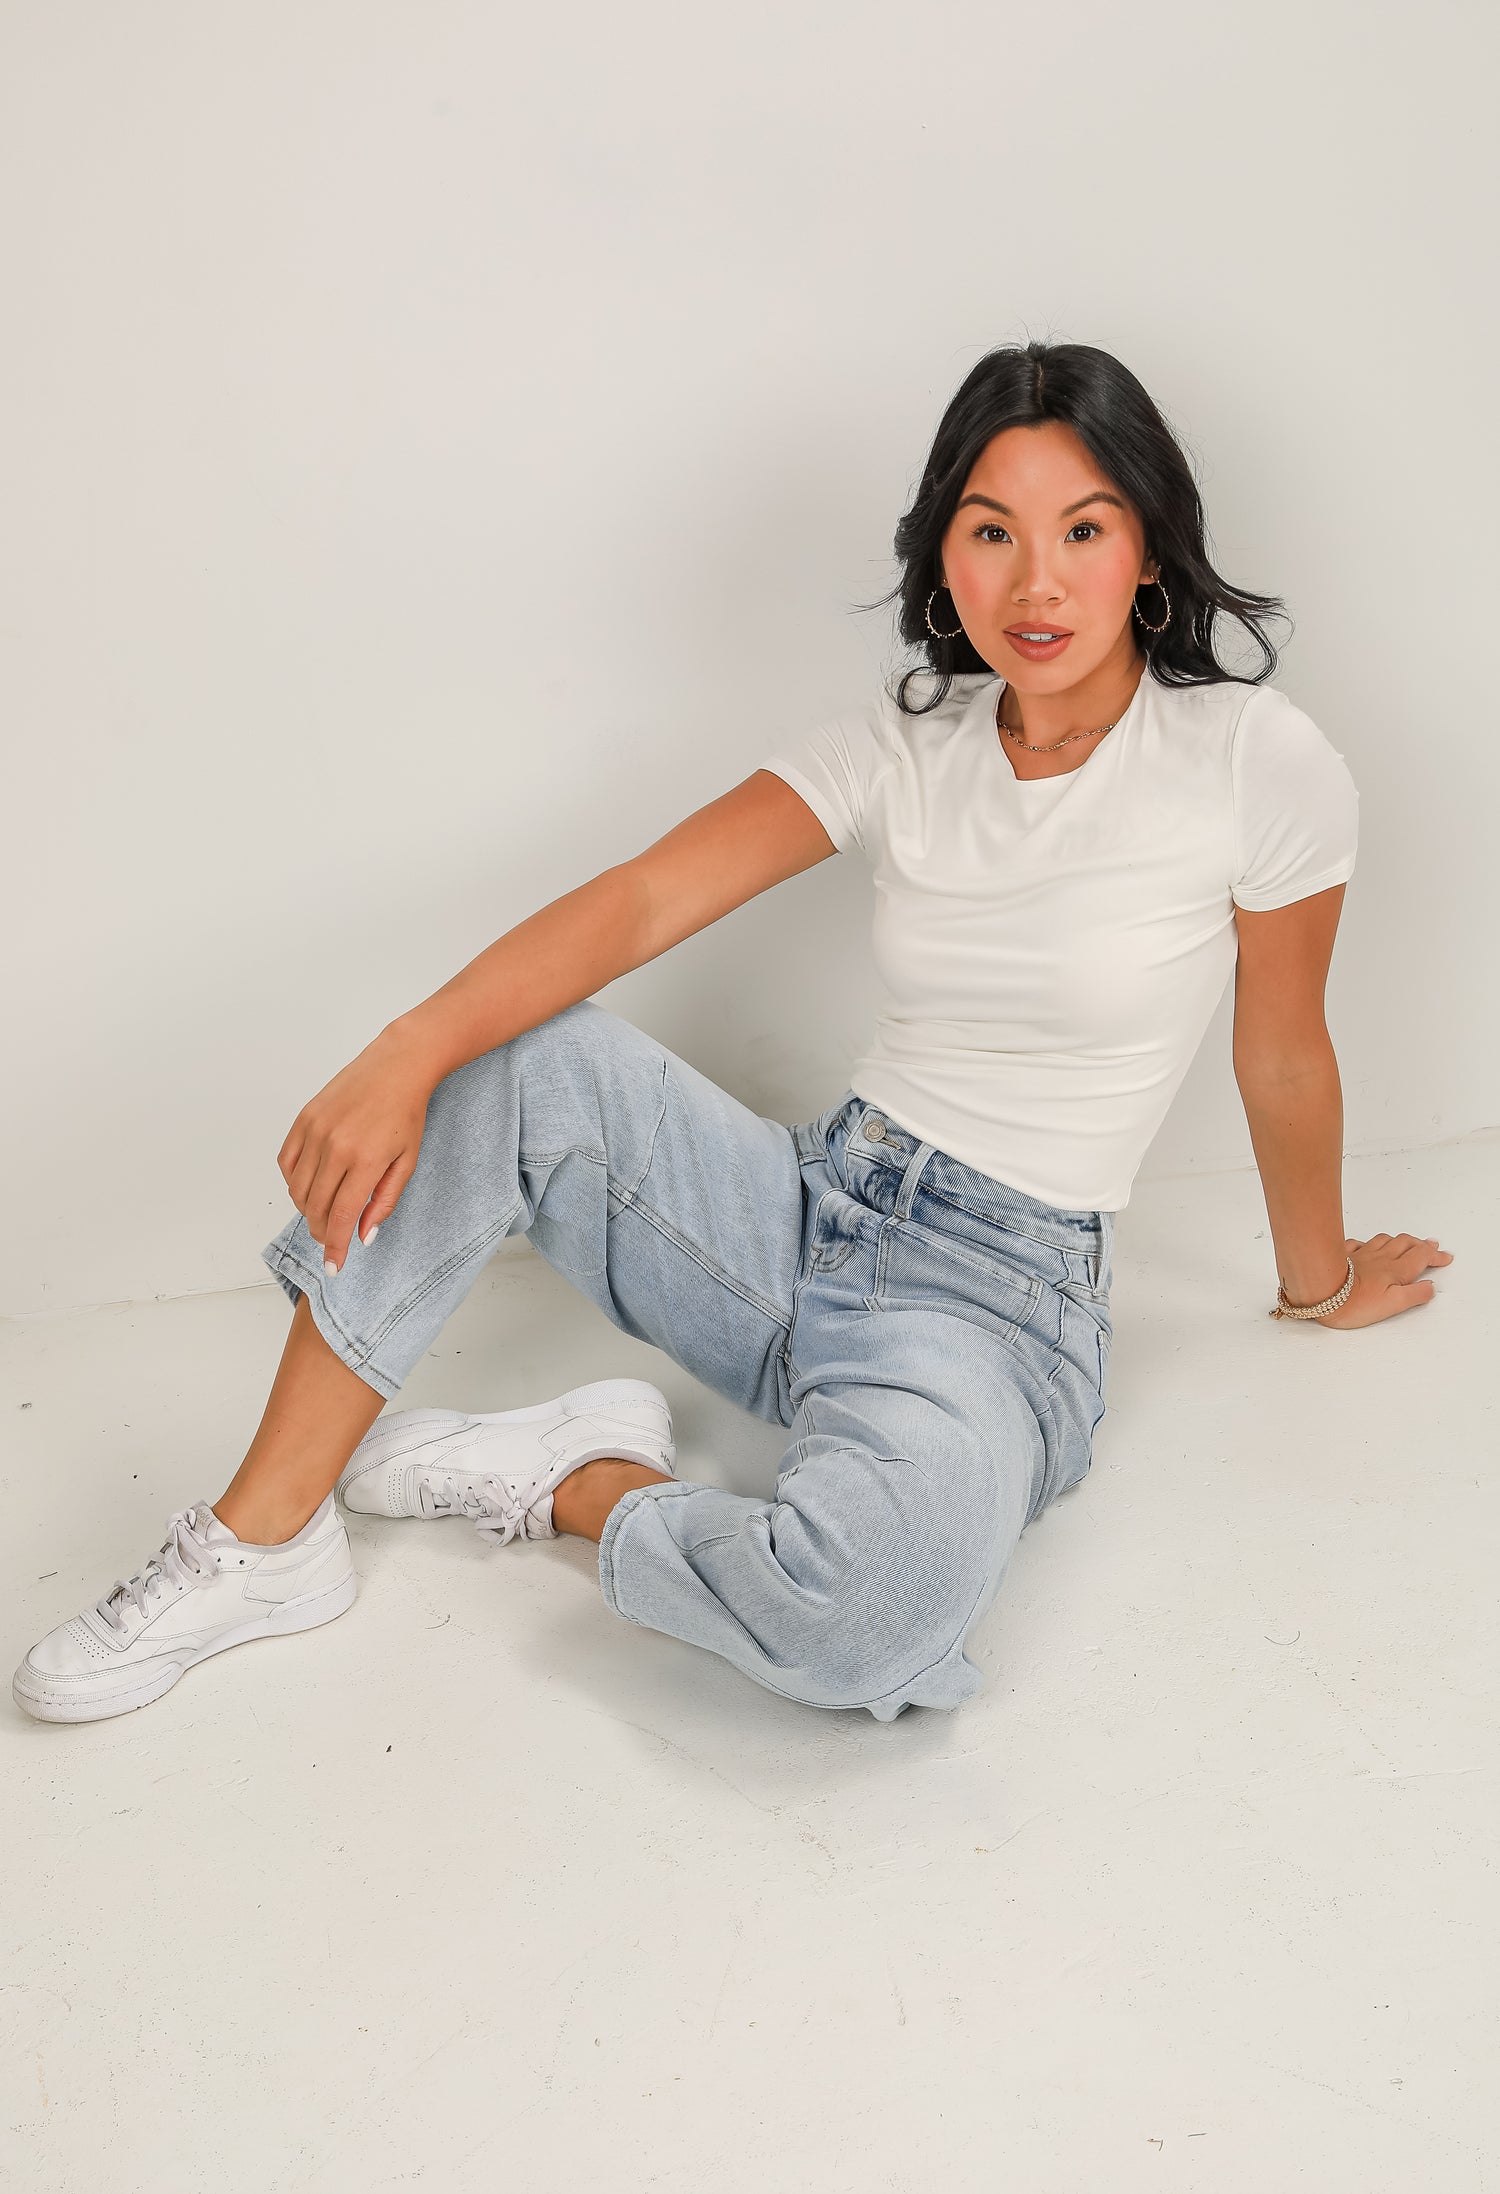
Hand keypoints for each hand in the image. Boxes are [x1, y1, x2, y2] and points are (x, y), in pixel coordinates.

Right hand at [276, 1027, 436, 1274]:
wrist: (397, 1066)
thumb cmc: (407, 1113)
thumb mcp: (407, 1162)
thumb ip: (384, 1202)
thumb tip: (363, 1235)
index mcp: (366, 1159)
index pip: (341, 1216)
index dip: (334, 1246)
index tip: (333, 1266)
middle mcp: (335, 1146)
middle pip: (316, 1207)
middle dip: (322, 1232)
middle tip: (331, 1240)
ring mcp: (316, 1130)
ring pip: (297, 1188)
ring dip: (307, 1209)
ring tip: (324, 1213)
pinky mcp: (304, 1118)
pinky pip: (287, 1163)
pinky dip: (294, 1182)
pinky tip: (311, 1186)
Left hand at [1307, 1232, 1454, 1328]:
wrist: (1319, 1290)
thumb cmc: (1354, 1302)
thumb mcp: (1393, 1305)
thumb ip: (1415, 1295)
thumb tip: (1430, 1287)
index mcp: (1395, 1270)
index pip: (1422, 1257)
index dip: (1436, 1256)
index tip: (1445, 1257)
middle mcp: (1380, 1258)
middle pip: (1406, 1243)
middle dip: (1421, 1244)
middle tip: (1431, 1245)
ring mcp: (1361, 1254)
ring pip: (1385, 1240)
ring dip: (1399, 1240)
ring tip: (1406, 1242)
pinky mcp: (1342, 1255)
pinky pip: (1359, 1243)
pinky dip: (1369, 1243)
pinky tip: (1367, 1246)